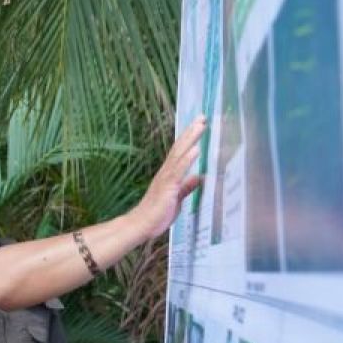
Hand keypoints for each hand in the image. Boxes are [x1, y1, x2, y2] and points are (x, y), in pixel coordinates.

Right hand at [130, 115, 206, 239]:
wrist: (141, 225)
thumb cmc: (157, 214)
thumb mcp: (177, 198)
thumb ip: (187, 187)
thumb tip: (199, 177)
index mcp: (169, 175)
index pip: (180, 152)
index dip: (190, 138)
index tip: (199, 124)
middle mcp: (166, 172)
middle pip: (180, 148)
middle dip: (191, 132)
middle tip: (202, 116)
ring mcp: (166, 178)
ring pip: (179, 154)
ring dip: (190, 139)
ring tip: (200, 125)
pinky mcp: (168, 186)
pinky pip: (178, 170)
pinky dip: (187, 159)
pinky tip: (196, 149)